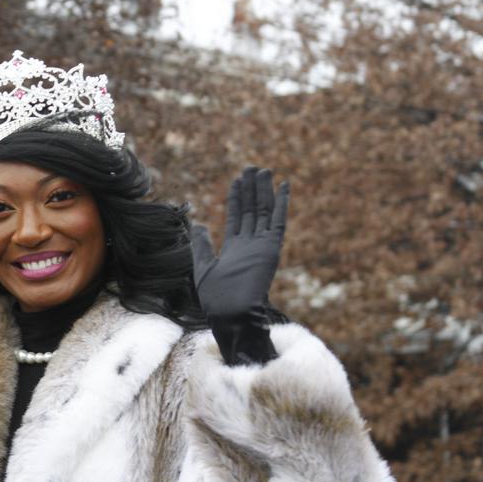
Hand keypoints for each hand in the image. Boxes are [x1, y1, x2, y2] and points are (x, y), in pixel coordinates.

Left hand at [191, 166, 288, 321]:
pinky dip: (282, 203)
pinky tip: (284, 186)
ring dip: (264, 190)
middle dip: (251, 189)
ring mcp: (262, 246)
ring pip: (264, 211)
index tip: (237, 179)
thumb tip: (198, 225)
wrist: (230, 314)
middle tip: (252, 167)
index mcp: (234, 249)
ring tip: (263, 169)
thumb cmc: (216, 299)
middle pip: (252, 210)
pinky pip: (279, 221)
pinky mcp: (272, 249)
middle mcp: (250, 245)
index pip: (237, 217)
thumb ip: (202, 246)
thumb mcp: (203, 268)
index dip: (237, 198)